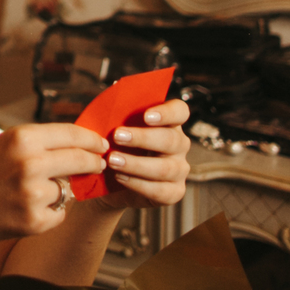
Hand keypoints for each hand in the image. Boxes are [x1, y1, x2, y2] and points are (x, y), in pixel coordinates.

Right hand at [0, 122, 108, 243]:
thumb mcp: (3, 142)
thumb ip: (38, 142)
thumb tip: (77, 143)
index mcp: (22, 138)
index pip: (72, 134)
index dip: (91, 139)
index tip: (101, 143)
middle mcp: (31, 164)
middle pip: (80, 160)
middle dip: (93, 162)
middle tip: (98, 163)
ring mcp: (34, 194)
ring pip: (67, 188)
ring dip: (58, 190)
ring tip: (28, 192)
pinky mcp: (35, 221)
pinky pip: (58, 212)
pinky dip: (49, 212)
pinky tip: (24, 208)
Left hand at [101, 97, 191, 213]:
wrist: (110, 181)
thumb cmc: (116, 147)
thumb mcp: (114, 128)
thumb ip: (118, 114)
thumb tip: (110, 97)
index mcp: (169, 123)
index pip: (180, 111)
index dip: (167, 112)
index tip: (146, 116)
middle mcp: (179, 145)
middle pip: (171, 139)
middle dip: (143, 138)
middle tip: (117, 136)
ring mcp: (180, 169)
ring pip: (165, 167)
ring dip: (136, 164)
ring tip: (113, 160)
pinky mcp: (174, 191)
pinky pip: (161, 190)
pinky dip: (138, 184)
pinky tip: (120, 177)